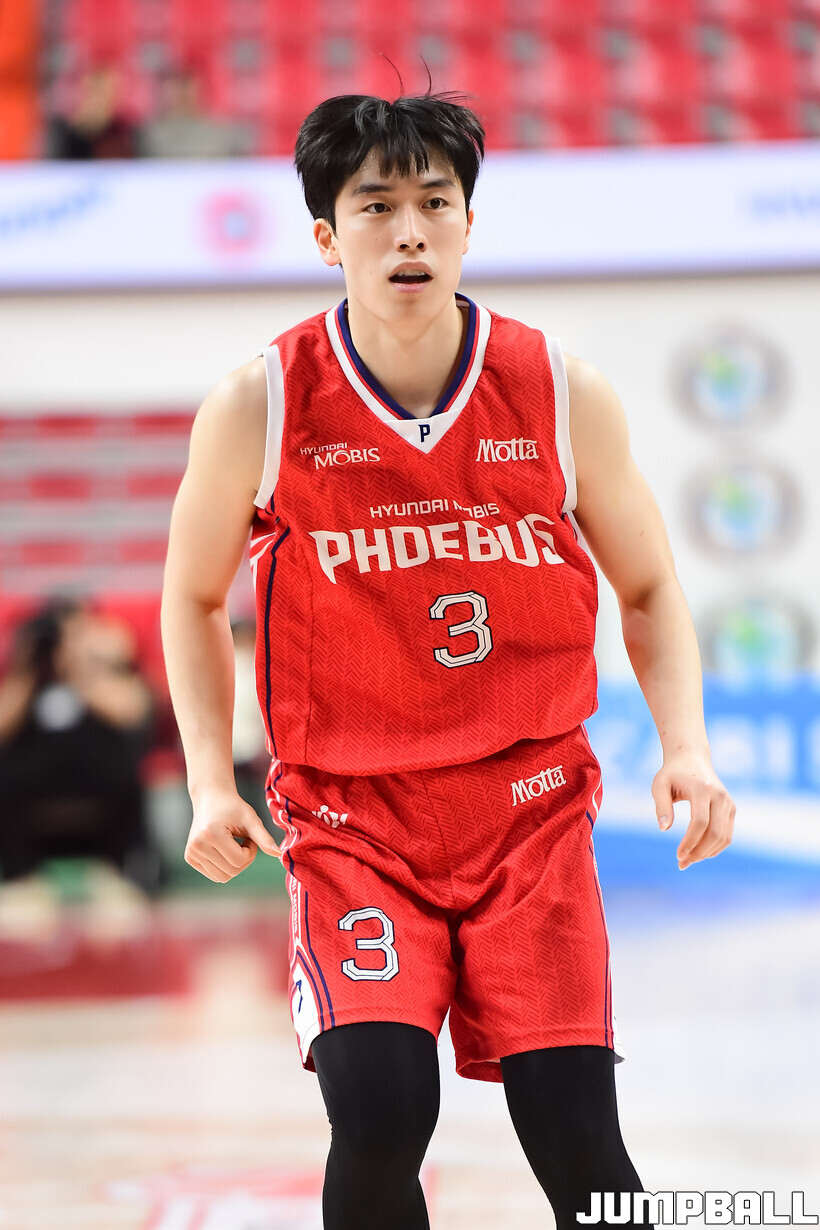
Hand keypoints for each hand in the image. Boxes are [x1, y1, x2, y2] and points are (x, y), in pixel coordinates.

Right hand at [185, 788, 279, 881]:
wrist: (211, 798)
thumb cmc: (233, 807)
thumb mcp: (251, 819)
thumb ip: (264, 838)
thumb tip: (279, 854)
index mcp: (211, 834)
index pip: (239, 860)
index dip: (251, 851)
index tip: (250, 837)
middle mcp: (197, 845)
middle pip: (231, 872)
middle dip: (244, 859)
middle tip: (244, 841)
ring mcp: (191, 853)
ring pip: (223, 877)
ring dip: (235, 865)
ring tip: (234, 845)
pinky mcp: (189, 858)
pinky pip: (214, 875)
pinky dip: (224, 866)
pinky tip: (224, 849)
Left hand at [651, 753, 734, 869]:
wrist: (691, 758)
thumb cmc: (672, 773)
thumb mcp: (659, 785)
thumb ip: (661, 806)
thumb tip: (664, 829)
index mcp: (703, 789)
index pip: (700, 822)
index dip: (690, 842)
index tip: (678, 855)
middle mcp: (720, 796)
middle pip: (715, 833)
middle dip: (699, 852)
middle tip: (682, 863)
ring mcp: (728, 803)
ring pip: (724, 837)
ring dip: (707, 853)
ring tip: (688, 860)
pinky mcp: (731, 808)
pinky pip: (727, 835)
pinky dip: (715, 848)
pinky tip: (699, 852)